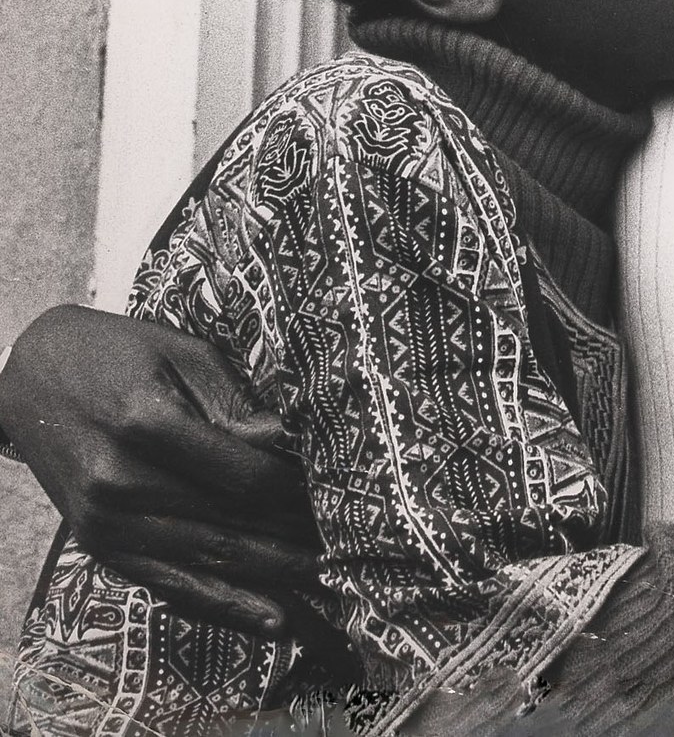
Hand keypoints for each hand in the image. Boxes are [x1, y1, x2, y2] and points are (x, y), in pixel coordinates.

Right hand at [0, 306, 319, 633]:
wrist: (32, 376)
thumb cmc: (119, 352)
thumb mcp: (184, 354)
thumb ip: (235, 405)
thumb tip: (289, 445)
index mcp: (144, 421)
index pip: (241, 474)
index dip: (293, 490)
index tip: (333, 492)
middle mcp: (120, 480)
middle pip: (228, 523)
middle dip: (292, 537)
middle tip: (346, 546)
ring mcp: (105, 521)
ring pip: (206, 560)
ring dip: (271, 575)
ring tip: (325, 582)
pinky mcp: (99, 546)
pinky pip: (170, 584)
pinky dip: (224, 604)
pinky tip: (271, 617)